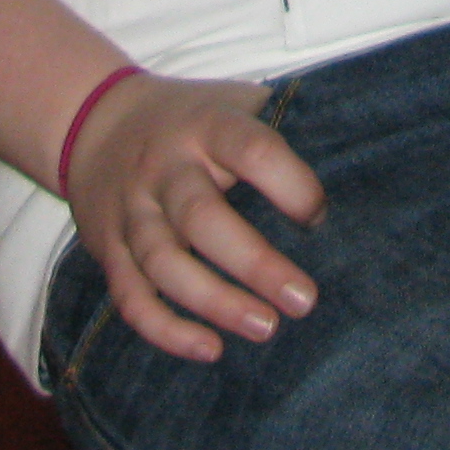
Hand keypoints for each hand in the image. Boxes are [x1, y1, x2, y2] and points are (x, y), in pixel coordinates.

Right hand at [62, 68, 330, 362]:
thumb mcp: (233, 101)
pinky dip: (166, 328)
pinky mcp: (108, 249)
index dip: (288, 183)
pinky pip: (131, 296)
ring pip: (164, 263)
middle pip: (202, 218)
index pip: (249, 148)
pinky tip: (209, 349)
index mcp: (206, 124)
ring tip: (266, 328)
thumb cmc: (193, 117)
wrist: (95, 119)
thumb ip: (280, 126)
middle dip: (255, 263)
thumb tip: (353, 162)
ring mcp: (132, 210)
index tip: (320, 217)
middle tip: (305, 299)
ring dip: (214, 302)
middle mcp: (164, 168)